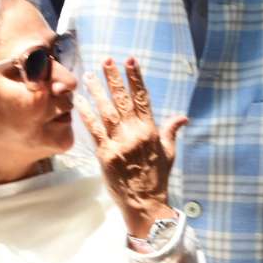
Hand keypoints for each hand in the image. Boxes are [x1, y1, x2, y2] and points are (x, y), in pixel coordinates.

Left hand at [77, 57, 186, 237]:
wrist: (145, 202)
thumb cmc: (157, 177)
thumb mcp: (169, 153)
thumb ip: (171, 132)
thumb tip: (183, 117)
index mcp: (151, 130)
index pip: (142, 98)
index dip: (136, 78)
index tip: (130, 60)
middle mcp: (135, 133)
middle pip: (122, 100)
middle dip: (114, 79)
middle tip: (106, 60)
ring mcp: (119, 143)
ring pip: (106, 112)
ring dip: (97, 92)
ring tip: (89, 75)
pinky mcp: (105, 155)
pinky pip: (93, 131)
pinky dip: (86, 115)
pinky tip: (79, 101)